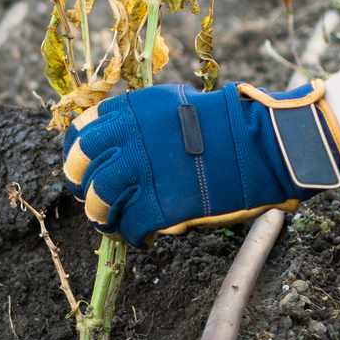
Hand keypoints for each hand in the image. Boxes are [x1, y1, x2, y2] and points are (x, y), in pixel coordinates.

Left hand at [61, 81, 339, 247]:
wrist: (261, 145)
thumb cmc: (223, 123)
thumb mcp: (170, 104)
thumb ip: (138, 121)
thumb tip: (115, 139)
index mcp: (129, 112)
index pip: (80, 134)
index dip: (77, 153)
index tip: (82, 165)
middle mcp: (126, 141)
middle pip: (79, 168)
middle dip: (81, 184)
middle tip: (91, 196)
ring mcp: (140, 175)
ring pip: (98, 201)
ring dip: (101, 213)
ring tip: (112, 220)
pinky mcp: (158, 207)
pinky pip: (129, 226)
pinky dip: (131, 234)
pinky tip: (141, 235)